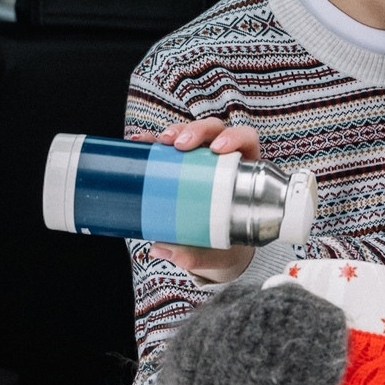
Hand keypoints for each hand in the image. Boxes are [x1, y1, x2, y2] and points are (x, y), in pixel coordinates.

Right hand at [129, 118, 262, 280]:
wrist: (216, 253)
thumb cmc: (225, 248)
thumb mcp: (215, 254)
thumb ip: (194, 254)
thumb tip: (160, 249)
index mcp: (244, 173)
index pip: (246, 140)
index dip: (235, 137)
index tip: (218, 149)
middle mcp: (223, 159)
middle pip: (215, 130)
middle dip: (197, 131)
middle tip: (179, 145)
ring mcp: (200, 158)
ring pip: (190, 132)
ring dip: (174, 131)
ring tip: (158, 142)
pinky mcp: (179, 163)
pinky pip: (166, 146)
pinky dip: (152, 142)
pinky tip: (138, 143)